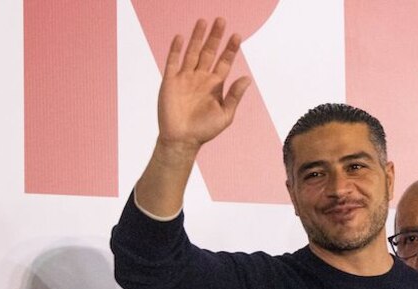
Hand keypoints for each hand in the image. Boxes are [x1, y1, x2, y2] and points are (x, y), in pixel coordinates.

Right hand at [157, 17, 251, 151]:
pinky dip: (176, 50)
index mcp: (214, 85)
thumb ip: (235, 95)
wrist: (182, 140)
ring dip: (197, 37)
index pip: (224, 62)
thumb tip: (247, 78)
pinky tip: (181, 37)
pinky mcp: (170, 82)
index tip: (237, 36)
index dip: (230, 49)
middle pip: (209, 52)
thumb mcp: (225, 115)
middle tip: (221, 20)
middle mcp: (200, 78)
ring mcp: (185, 78)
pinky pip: (173, 62)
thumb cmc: (204, 130)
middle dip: (215, 37)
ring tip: (203, 21)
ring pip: (192, 53)